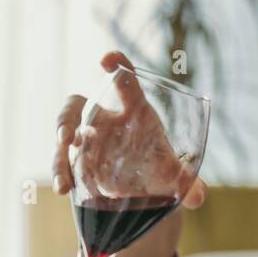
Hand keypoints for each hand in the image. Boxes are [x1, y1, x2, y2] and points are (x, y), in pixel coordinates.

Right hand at [52, 51, 206, 256]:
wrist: (144, 189)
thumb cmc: (158, 168)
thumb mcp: (173, 176)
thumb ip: (188, 184)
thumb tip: (199, 197)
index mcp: (134, 111)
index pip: (125, 82)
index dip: (117, 66)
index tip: (107, 59)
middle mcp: (105, 119)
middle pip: (78, 105)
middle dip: (66, 118)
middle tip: (64, 137)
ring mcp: (86, 139)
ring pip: (64, 133)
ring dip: (58, 154)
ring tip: (62, 181)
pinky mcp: (76, 160)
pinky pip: (62, 161)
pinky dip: (60, 173)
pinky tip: (62, 189)